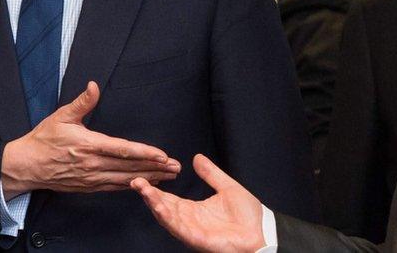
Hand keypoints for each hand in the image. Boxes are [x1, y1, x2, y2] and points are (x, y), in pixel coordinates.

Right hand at [1, 81, 180, 196]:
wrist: (26, 166)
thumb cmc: (43, 139)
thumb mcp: (61, 116)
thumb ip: (82, 102)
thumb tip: (94, 86)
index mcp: (88, 145)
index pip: (122, 150)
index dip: (144, 153)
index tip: (162, 155)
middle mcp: (92, 164)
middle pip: (130, 167)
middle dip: (155, 168)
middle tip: (176, 167)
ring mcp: (91, 178)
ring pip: (125, 179)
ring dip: (149, 178)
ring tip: (168, 177)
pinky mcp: (89, 186)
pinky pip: (115, 187)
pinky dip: (132, 185)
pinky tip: (146, 183)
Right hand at [132, 154, 265, 252]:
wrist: (262, 232)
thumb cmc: (248, 216)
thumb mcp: (227, 187)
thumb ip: (211, 174)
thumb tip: (197, 157)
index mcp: (194, 210)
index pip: (169, 198)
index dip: (156, 189)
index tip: (143, 177)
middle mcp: (189, 221)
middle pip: (164, 207)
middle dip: (149, 195)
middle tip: (135, 181)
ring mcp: (192, 231)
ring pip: (167, 218)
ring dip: (154, 204)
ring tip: (143, 190)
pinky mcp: (198, 239)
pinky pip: (179, 228)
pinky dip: (168, 218)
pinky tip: (159, 207)